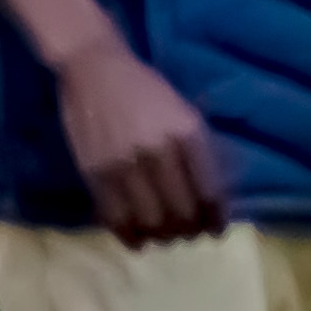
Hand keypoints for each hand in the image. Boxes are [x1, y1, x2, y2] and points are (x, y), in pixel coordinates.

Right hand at [57, 43, 233, 246]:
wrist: (94, 68)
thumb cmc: (146, 89)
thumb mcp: (185, 112)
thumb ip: (199, 151)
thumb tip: (213, 196)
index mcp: (187, 133)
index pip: (209, 191)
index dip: (215, 218)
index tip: (216, 230)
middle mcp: (158, 151)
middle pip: (182, 211)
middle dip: (190, 231)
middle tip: (190, 235)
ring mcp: (124, 163)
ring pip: (150, 220)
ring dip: (162, 236)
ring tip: (166, 237)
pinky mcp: (95, 171)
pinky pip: (115, 216)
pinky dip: (130, 235)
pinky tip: (138, 242)